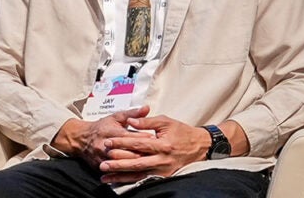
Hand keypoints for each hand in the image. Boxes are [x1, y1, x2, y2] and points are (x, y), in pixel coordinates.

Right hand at [51, 106, 151, 166]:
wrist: (80, 139)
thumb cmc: (101, 127)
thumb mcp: (115, 118)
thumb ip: (132, 114)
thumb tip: (146, 108)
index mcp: (110, 132)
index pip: (129, 136)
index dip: (142, 138)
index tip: (154, 139)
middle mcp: (105, 145)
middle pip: (127, 152)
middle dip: (141, 153)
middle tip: (155, 153)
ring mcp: (102, 157)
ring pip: (122, 164)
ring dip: (136, 164)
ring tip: (149, 163)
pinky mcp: (100, 166)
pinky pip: (115, 172)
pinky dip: (127, 173)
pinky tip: (138, 172)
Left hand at [94, 114, 210, 183]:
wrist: (200, 147)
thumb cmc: (182, 132)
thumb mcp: (166, 122)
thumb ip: (147, 121)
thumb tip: (130, 121)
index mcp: (163, 145)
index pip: (138, 144)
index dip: (121, 143)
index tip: (108, 142)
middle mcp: (163, 160)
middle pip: (136, 162)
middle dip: (118, 164)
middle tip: (103, 164)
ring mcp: (163, 170)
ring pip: (139, 175)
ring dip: (121, 176)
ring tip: (105, 177)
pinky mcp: (163, 177)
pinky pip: (144, 180)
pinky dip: (130, 181)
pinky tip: (118, 182)